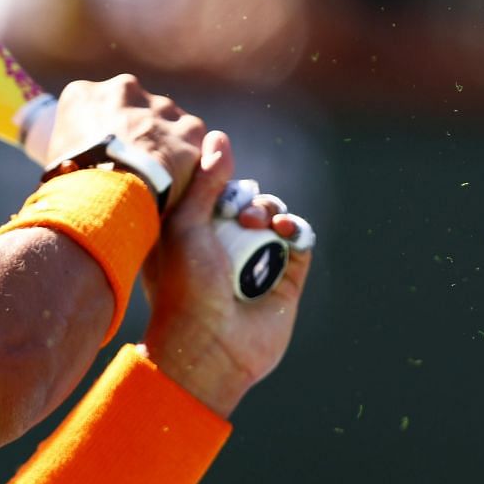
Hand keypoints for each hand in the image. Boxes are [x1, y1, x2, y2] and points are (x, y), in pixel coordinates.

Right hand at [44, 75, 208, 205]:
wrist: (110, 196)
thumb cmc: (75, 184)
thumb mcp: (55, 160)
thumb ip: (71, 150)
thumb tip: (69, 167)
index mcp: (82, 94)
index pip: (90, 106)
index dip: (96, 132)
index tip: (99, 154)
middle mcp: (123, 88)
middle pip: (131, 106)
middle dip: (133, 129)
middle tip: (129, 164)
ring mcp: (159, 106)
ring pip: (164, 120)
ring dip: (161, 141)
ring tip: (154, 175)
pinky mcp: (189, 128)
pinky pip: (190, 140)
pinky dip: (186, 157)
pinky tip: (175, 179)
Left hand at [138, 130, 312, 417]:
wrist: (211, 347)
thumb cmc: (184, 288)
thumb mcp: (184, 226)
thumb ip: (203, 182)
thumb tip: (219, 137)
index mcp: (190, 234)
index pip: (211, 192)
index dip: (219, 183)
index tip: (218, 188)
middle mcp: (224, 246)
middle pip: (247, 199)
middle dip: (248, 198)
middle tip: (242, 215)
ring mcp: (256, 261)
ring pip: (275, 215)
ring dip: (272, 210)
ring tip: (261, 225)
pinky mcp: (287, 278)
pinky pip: (300, 240)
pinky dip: (296, 228)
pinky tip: (284, 231)